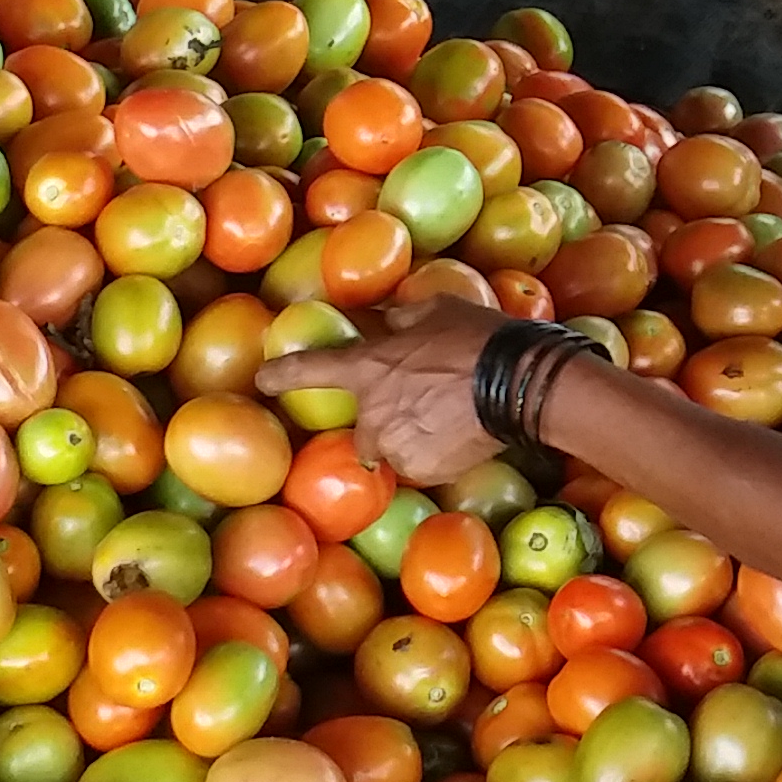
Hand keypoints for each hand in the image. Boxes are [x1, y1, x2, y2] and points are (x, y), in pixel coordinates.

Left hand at [257, 297, 512, 484]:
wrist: (519, 385)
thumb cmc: (476, 339)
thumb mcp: (436, 310)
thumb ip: (401, 319)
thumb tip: (385, 321)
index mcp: (368, 369)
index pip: (312, 369)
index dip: (283, 373)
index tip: (262, 379)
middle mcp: (371, 414)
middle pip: (362, 427)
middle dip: (383, 420)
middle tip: (420, 406)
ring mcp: (395, 447)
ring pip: (392, 448)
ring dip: (409, 437)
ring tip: (447, 421)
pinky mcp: (422, 470)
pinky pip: (419, 464)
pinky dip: (432, 454)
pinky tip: (459, 437)